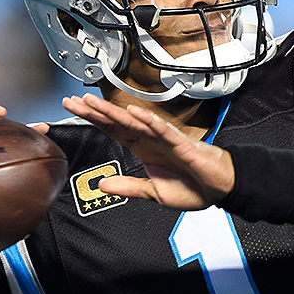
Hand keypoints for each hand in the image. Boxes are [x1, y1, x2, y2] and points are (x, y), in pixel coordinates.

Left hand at [61, 94, 233, 209]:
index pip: (113, 131)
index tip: (74, 110)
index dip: (93, 120)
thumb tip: (103, 185)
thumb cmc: (193, 188)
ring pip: (135, 122)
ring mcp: (165, 140)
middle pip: (117, 122)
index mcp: (143, 149)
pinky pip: (163, 130)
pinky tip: (134, 112)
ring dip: (114, 112)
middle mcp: (151, 140)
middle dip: (94, 111)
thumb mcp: (154, 193)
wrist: (221, 188)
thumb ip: (129, 187)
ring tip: (94, 102)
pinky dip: (149, 120)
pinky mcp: (181, 144)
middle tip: (71, 100)